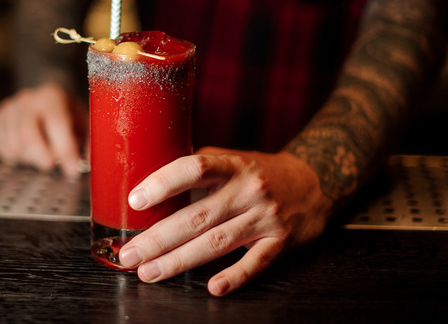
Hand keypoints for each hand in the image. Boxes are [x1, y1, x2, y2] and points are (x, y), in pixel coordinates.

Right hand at [0, 83, 87, 176]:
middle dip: (43, 158)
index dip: (65, 149)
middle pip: (28, 135)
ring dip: (30, 158)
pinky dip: (14, 157)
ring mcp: (8, 107)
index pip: (56, 122)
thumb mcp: (84, 123)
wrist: (43, 101)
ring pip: (13, 145)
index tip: (72, 170)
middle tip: (52, 165)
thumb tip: (90, 163)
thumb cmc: (67, 115)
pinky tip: (26, 150)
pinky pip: (0, 148)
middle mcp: (27, 98)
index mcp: (52, 95)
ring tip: (41, 153)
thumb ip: (90, 141)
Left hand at [117, 147, 333, 295]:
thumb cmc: (263, 172)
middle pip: (197, 216)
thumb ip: (200, 169)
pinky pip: (255, 262)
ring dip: (179, 260)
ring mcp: (265, 217)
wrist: (317, 181)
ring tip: (149, 272)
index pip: (194, 169)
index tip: (136, 200)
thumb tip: (151, 183)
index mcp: (233, 166)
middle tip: (130, 253)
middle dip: (158, 238)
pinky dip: (235, 277)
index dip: (163, 183)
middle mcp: (248, 191)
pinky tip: (213, 287)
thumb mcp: (234, 159)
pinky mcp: (281, 242)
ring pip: (217, 242)